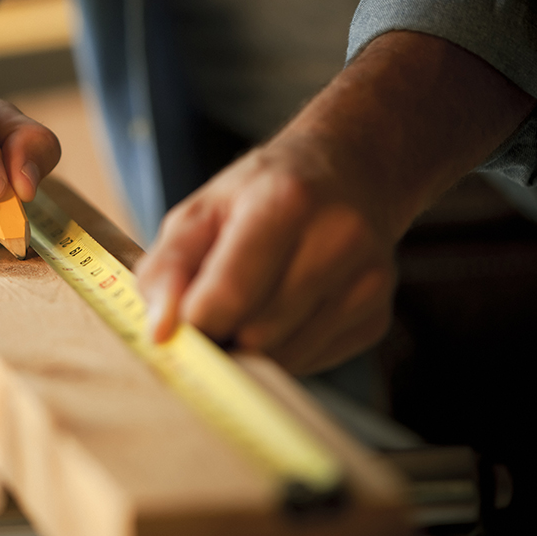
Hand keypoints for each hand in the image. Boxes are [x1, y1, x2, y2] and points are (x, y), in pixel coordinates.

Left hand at [136, 138, 396, 374]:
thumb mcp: (201, 210)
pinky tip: (287, 308)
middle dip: (222, 332)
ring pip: (283, 358)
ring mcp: (367, 282)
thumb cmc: (262, 193)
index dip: (192, 321)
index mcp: (286, 201)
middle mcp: (338, 239)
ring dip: (252, 346)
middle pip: (256, 334)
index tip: (176, 322)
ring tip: (252, 301)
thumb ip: (167, 268)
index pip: (229, 295)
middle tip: (214, 305)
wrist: (351, 172)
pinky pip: (310, 363)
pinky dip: (284, 349)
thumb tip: (159, 332)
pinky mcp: (377, 318)